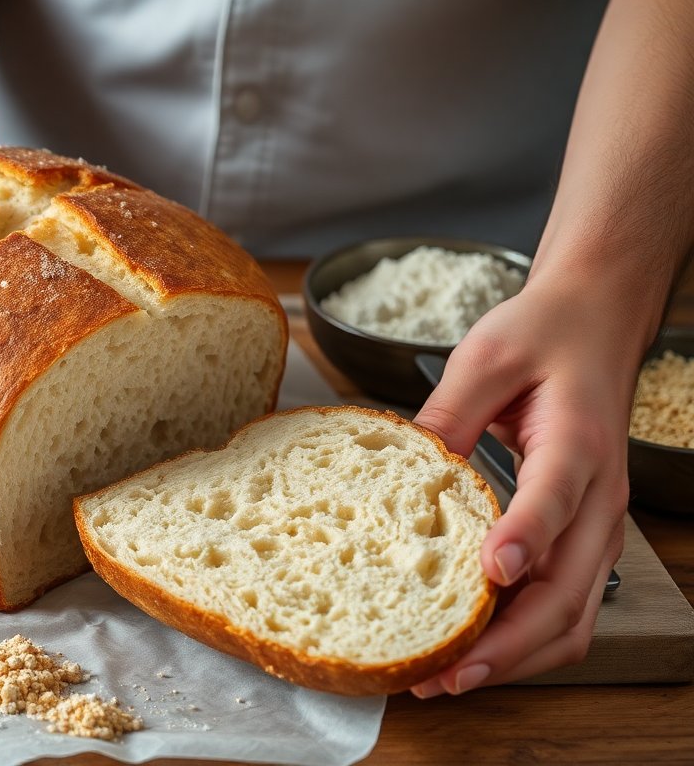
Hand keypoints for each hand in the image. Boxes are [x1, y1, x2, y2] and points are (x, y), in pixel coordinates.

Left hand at [408, 277, 640, 695]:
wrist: (596, 326)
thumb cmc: (543, 338)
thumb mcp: (486, 358)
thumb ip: (449, 412)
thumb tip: (408, 466)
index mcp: (577, 445)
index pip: (555, 500)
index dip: (524, 540)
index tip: (489, 573)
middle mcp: (597, 499)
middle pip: (569, 592)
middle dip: (507, 643)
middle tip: (443, 671)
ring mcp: (595, 527)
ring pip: (572, 618)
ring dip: (513, 658)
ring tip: (443, 679)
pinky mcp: (581, 540)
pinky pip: (563, 608)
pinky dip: (521, 642)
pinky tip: (466, 652)